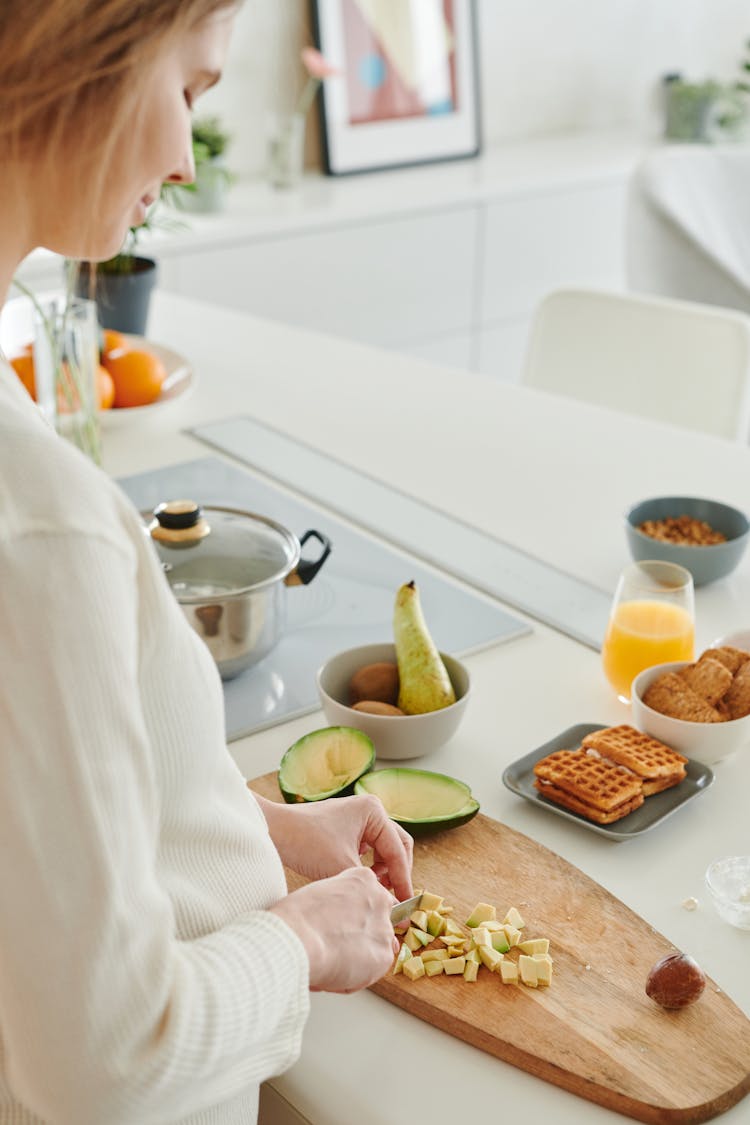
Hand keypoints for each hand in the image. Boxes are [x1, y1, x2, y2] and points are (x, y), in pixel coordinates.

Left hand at [256, 793, 412, 901]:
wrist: (273, 831)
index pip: (397, 851)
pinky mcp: (346, 828)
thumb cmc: (306, 842)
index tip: (408, 905)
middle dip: (396, 873)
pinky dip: (369, 866)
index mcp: (374, 812)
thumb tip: (391, 905)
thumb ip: (370, 885)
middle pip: (397, 846)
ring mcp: (358, 818)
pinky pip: (369, 849)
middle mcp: (370, 810)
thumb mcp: (342, 866)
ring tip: (374, 890)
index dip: (404, 880)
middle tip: (394, 899)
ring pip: (383, 849)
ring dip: (383, 871)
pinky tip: (360, 880)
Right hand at [270, 866, 400, 991]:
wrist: (298, 937)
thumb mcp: (321, 893)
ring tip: (331, 959)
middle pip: (376, 922)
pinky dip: (354, 978)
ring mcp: (384, 928)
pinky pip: (370, 972)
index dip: (353, 916)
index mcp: (362, 879)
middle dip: (360, 935)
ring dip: (357, 958)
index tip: (340, 924)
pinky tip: (334, 971)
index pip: (368, 898)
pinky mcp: (384, 956)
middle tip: (336, 944)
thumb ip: (340, 902)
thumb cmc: (297, 915)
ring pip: (374, 949)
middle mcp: (380, 900)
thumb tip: (341, 920)